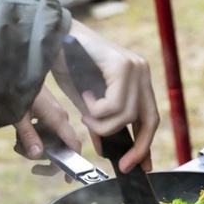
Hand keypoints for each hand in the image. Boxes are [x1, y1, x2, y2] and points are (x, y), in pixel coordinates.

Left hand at [13, 85, 80, 176]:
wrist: (16, 70)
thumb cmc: (17, 89)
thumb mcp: (18, 115)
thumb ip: (28, 136)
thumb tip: (37, 156)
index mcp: (57, 118)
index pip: (73, 144)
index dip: (73, 163)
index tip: (67, 179)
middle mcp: (60, 119)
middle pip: (59, 148)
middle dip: (40, 155)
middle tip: (20, 152)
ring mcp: (55, 118)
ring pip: (50, 143)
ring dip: (33, 147)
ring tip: (16, 142)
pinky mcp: (48, 116)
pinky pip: (45, 134)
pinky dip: (33, 139)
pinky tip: (19, 136)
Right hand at [52, 20, 159, 172]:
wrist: (52, 38)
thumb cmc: (68, 66)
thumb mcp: (89, 104)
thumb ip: (102, 124)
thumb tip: (107, 149)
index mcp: (137, 81)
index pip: (150, 119)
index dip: (146, 145)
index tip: (142, 166)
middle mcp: (141, 72)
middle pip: (150, 121)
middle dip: (138, 147)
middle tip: (122, 164)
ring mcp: (134, 67)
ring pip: (128, 116)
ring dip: (103, 125)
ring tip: (86, 114)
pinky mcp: (123, 65)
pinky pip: (115, 105)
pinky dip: (97, 110)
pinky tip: (86, 97)